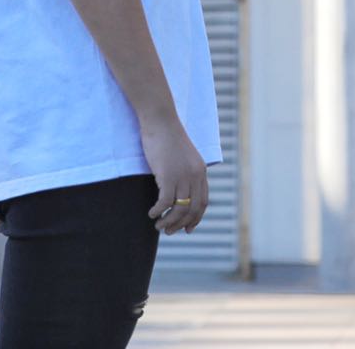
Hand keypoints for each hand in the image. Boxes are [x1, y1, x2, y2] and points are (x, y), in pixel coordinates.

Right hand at [140, 116, 208, 234]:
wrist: (161, 122)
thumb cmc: (167, 138)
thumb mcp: (182, 157)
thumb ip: (185, 173)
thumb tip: (179, 193)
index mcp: (201, 171)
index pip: (203, 202)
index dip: (196, 218)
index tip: (188, 229)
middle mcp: (195, 175)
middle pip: (193, 209)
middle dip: (181, 224)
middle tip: (169, 231)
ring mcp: (183, 176)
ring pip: (179, 209)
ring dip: (168, 221)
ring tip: (158, 225)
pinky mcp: (168, 175)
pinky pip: (164, 202)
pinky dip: (158, 211)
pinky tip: (151, 212)